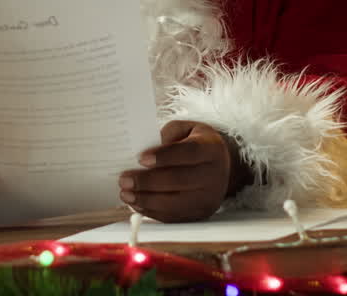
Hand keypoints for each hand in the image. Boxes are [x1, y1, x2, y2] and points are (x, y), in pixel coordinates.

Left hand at [118, 121, 253, 222]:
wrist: (221, 167)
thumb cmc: (196, 144)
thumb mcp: (186, 130)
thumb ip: (167, 136)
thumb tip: (144, 151)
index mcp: (212, 149)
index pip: (188, 153)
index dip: (164, 156)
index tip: (140, 158)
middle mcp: (215, 175)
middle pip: (179, 180)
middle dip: (148, 181)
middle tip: (125, 180)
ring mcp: (209, 198)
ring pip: (175, 203)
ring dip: (146, 200)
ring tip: (125, 194)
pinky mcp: (200, 214)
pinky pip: (174, 216)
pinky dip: (152, 212)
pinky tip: (137, 204)